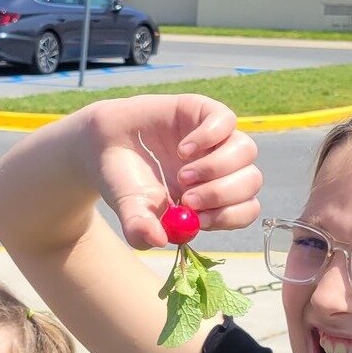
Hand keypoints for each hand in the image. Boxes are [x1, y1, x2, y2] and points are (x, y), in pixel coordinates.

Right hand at [80, 95, 261, 249]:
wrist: (100, 145)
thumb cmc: (123, 181)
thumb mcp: (130, 211)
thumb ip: (142, 230)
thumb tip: (161, 240)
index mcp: (211, 196)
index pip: (245, 209)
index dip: (231, 216)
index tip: (201, 220)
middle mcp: (220, 168)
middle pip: (251, 181)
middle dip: (222, 194)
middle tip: (188, 199)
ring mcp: (214, 139)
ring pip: (246, 151)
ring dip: (216, 168)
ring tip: (182, 175)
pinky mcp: (203, 112)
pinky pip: (227, 122)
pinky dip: (208, 138)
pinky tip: (181, 150)